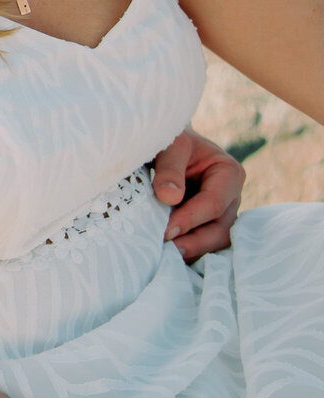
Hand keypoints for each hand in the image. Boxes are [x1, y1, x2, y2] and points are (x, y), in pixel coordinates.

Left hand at [151, 128, 243, 262]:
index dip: (190, 219)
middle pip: (221, 229)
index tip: (165, 231)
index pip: (214, 203)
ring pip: (215, 241)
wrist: (168, 147)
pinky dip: (188, 251)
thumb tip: (170, 197)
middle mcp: (231, 197)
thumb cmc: (171, 141)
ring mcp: (222, 213)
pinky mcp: (208, 225)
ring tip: (166, 256)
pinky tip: (168, 255)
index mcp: (229, 173)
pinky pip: (203, 243)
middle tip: (167, 251)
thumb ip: (169, 168)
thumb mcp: (170, 145)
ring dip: (192, 250)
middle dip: (195, 243)